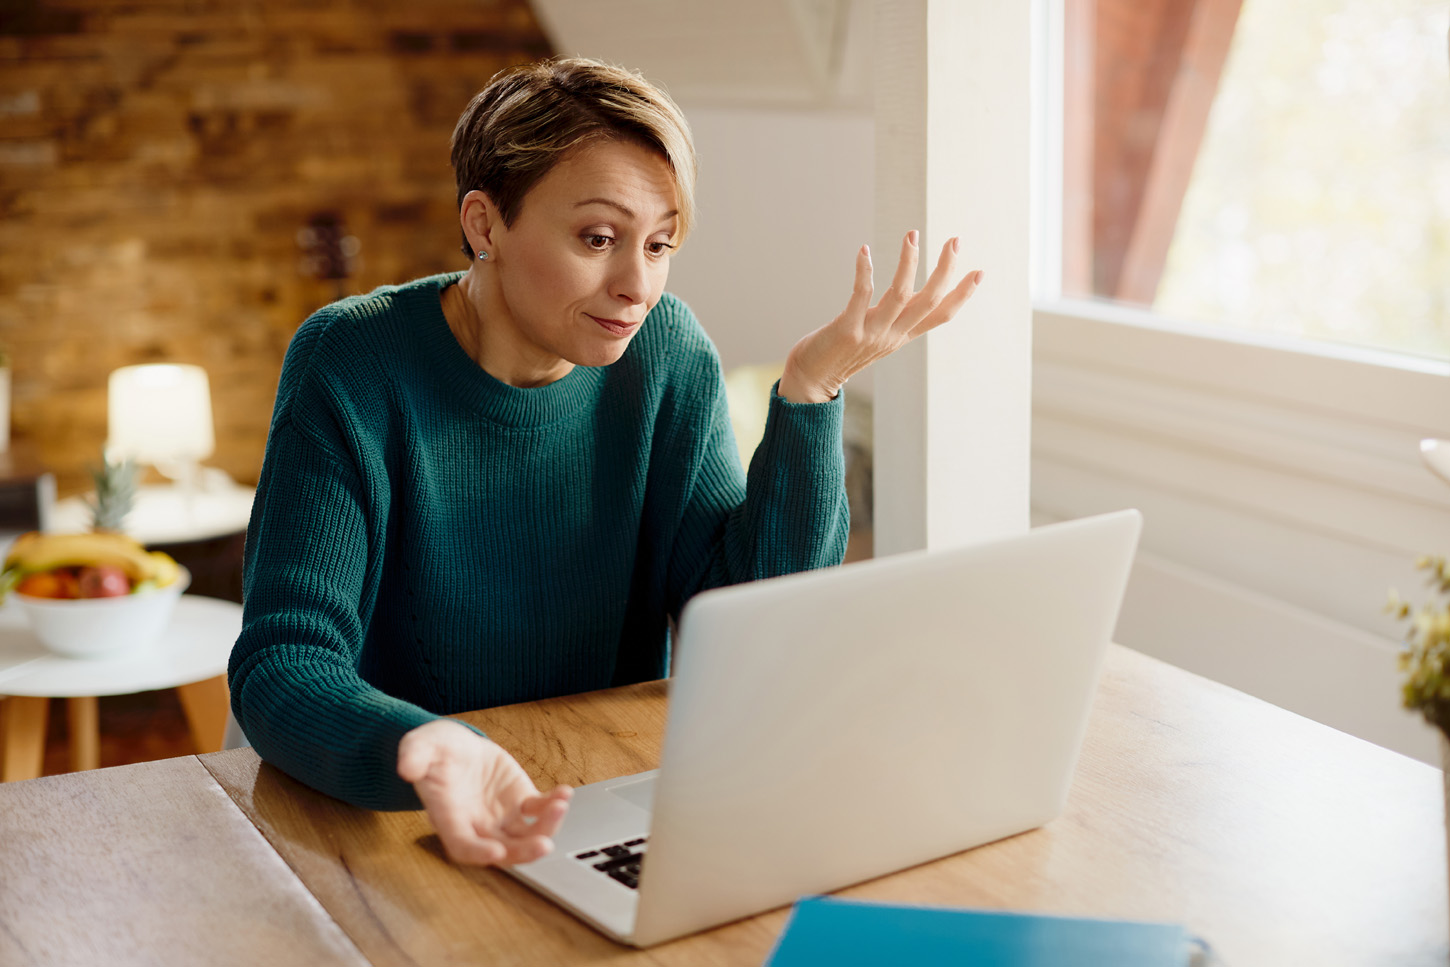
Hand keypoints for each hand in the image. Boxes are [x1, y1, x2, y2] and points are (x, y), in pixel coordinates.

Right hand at [397, 719, 572, 865]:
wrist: (453, 747)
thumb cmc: (433, 751)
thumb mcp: (419, 746)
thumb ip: (413, 756)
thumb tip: (406, 767)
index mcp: (450, 818)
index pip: (463, 846)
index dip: (478, 853)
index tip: (495, 854)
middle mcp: (478, 825)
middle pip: (502, 851)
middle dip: (523, 851)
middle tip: (544, 845)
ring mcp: (502, 817)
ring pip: (526, 835)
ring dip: (546, 828)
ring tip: (559, 805)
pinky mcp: (520, 801)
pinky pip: (540, 811)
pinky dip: (553, 805)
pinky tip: (564, 793)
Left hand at [776, 231, 983, 403]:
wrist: (811, 379)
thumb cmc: (841, 352)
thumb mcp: (876, 336)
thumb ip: (893, 317)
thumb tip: (908, 295)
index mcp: (901, 336)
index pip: (941, 316)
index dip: (962, 295)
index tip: (980, 271)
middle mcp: (891, 335)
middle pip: (929, 302)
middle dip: (945, 270)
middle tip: (955, 241)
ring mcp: (871, 333)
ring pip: (900, 295)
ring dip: (909, 263)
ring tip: (912, 235)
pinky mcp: (847, 329)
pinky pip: (861, 295)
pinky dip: (865, 271)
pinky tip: (864, 250)